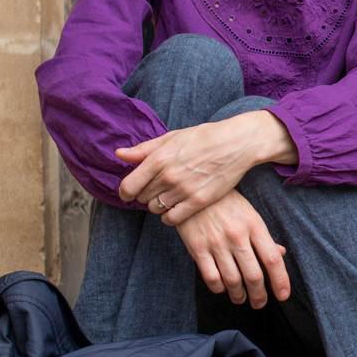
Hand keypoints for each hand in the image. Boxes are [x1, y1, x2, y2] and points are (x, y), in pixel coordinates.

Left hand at [116, 113, 287, 224]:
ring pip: (156, 209)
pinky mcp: (198, 201)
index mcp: (159, 158)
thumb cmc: (204, 137)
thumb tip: (119, 154)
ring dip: (158, 205)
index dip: (125, 192)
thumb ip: (144, 149)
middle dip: (145, 195)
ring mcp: (184, 190)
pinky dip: (169, 216)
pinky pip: (172, 219)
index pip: (128, 186)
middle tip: (156, 189)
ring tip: (168, 196)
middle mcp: (169, 176)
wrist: (237, 143)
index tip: (129, 192)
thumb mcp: (172, 137)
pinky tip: (175, 208)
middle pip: (142, 198)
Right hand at [174, 189, 289, 307]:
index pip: (272, 260)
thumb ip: (264, 237)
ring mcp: (217, 243)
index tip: (283, 296)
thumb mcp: (250, 214)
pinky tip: (222, 288)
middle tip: (259, 303)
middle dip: (259, 295)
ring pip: (232, 280)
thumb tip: (280, 254)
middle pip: (254, 275)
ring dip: (239, 295)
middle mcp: (237, 236)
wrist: (193, 190)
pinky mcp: (197, 248)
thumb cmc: (226, 203)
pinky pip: (211, 277)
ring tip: (240, 298)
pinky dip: (218, 288)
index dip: (280, 281)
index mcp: (255, 226)